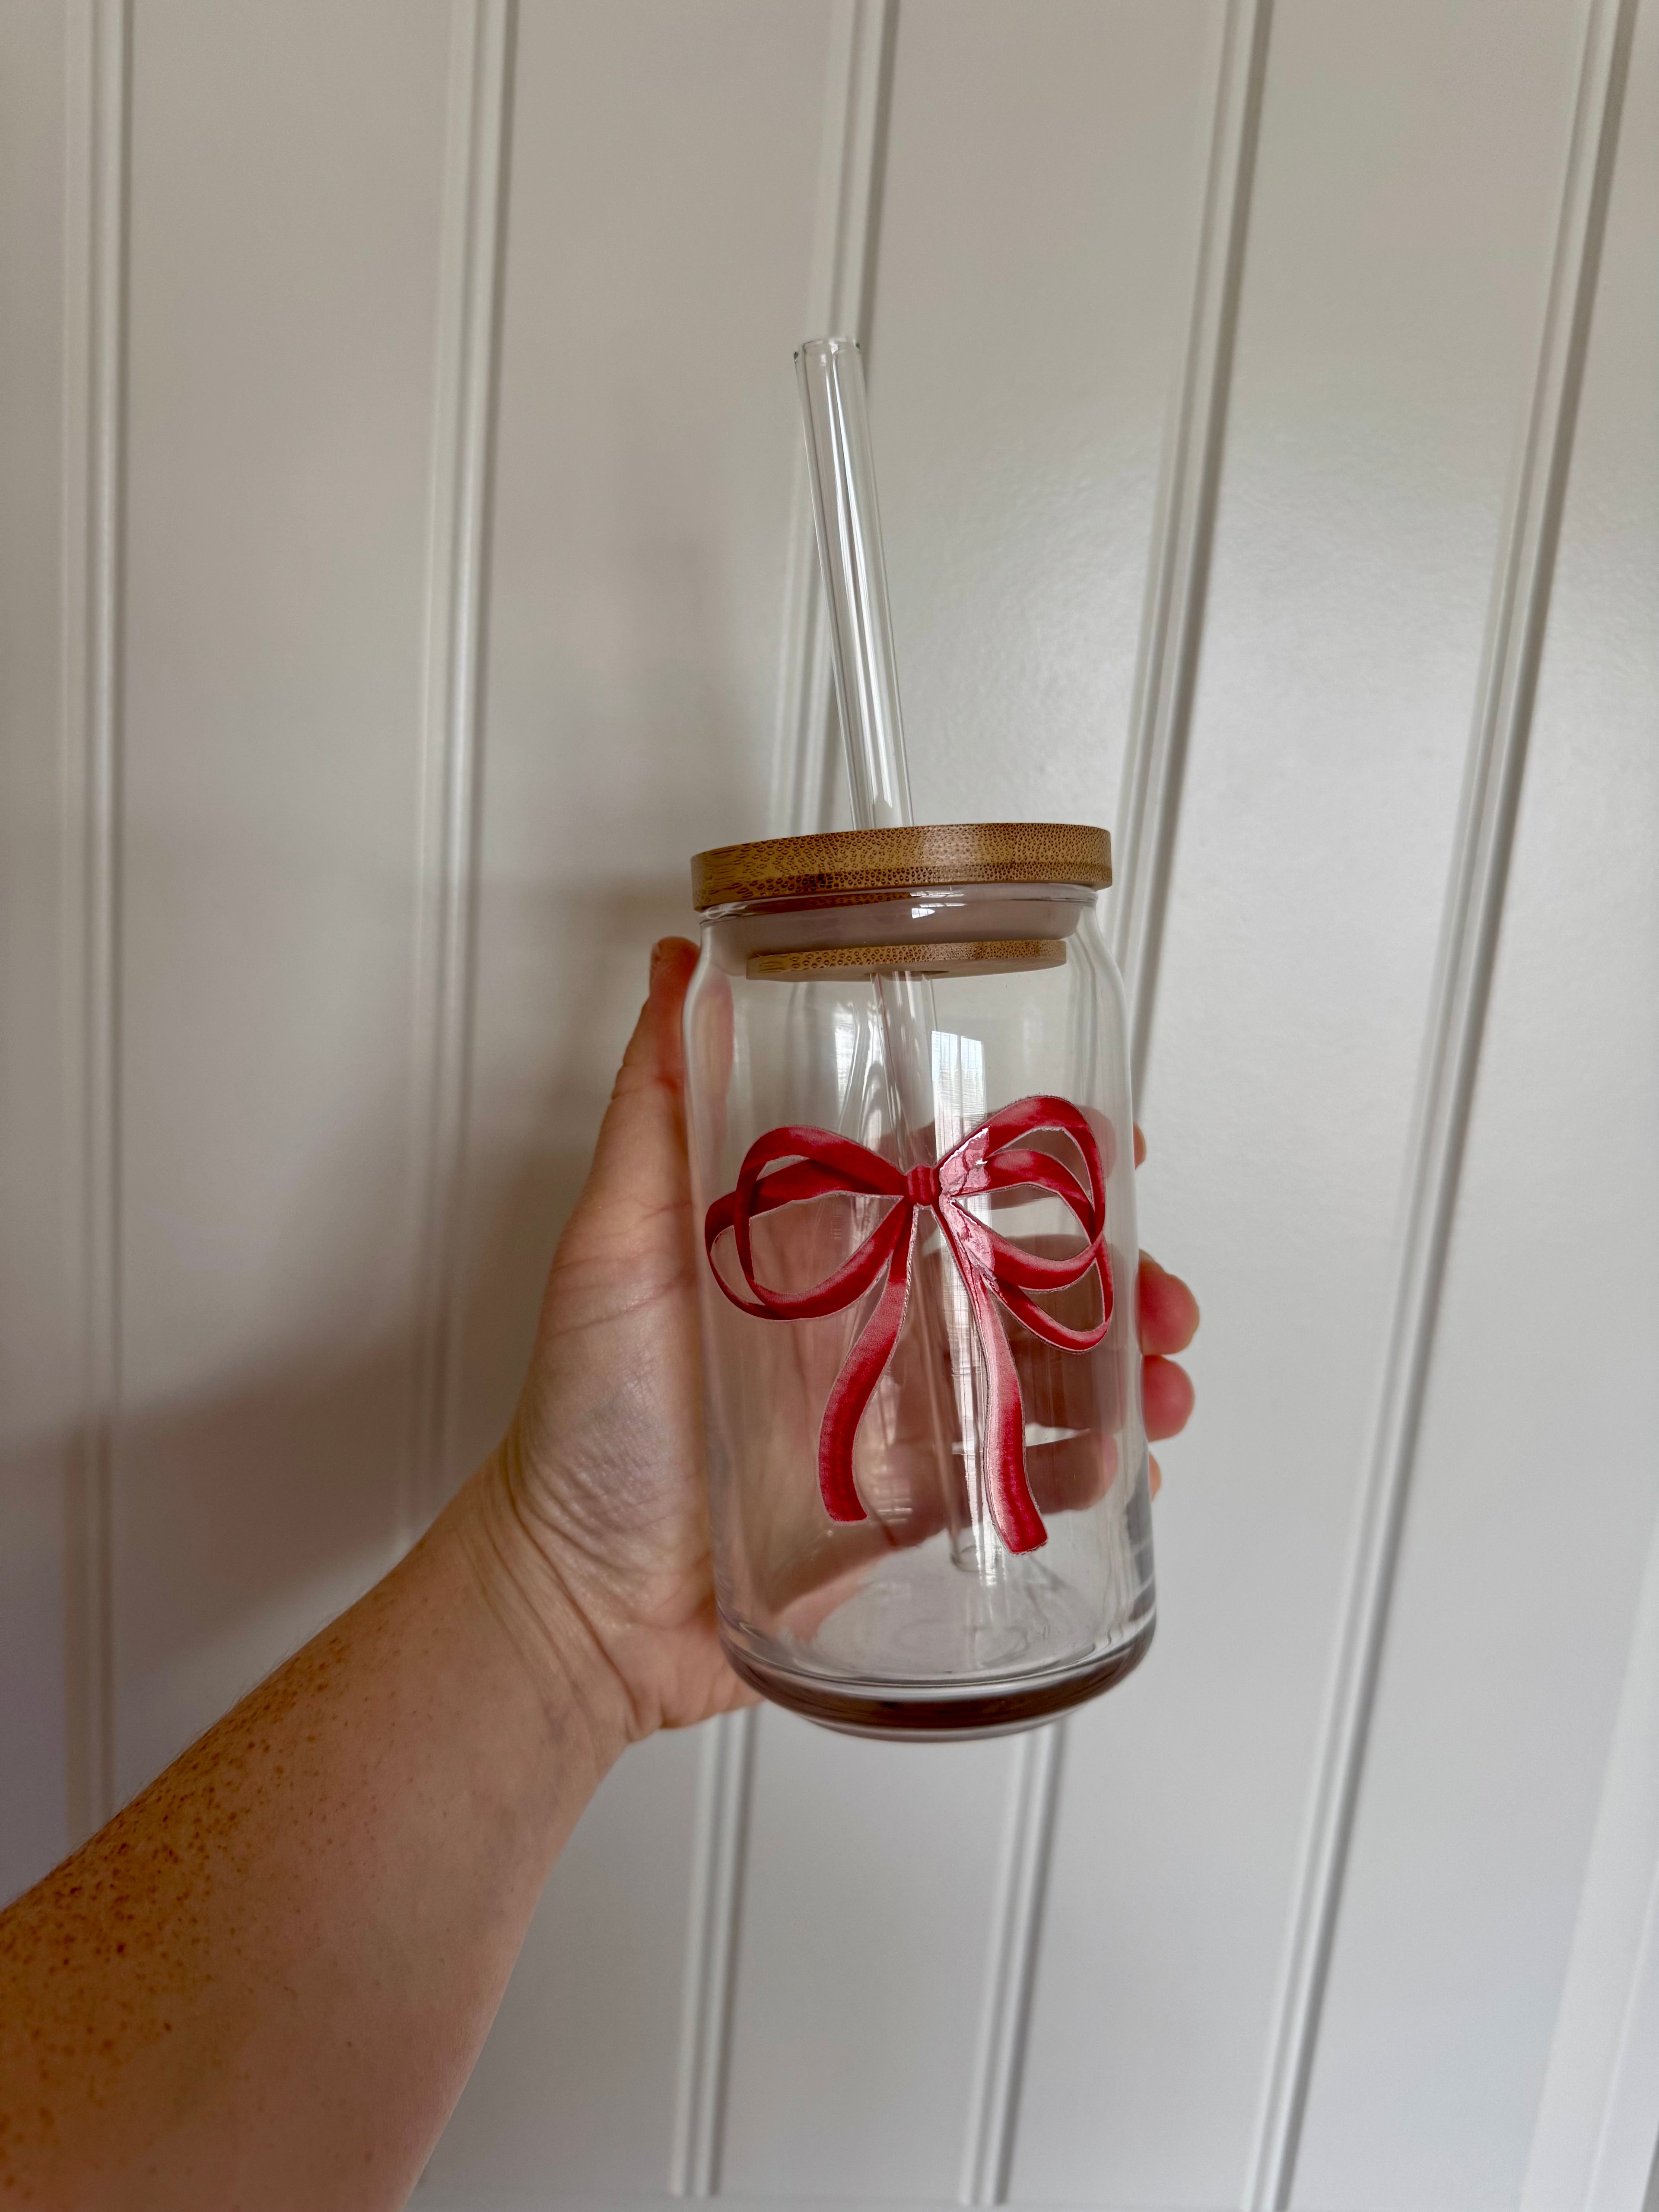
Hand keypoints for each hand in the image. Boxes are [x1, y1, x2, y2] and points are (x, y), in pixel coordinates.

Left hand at [459, 938, 1198, 1744]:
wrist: (578, 1601)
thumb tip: (678, 963)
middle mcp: (875, 1322)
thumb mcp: (614, 1243)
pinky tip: (1124, 1473)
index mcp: (826, 1248)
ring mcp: (901, 1420)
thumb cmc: (586, 1417)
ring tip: (1162, 1394)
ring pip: (1043, 1377)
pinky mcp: (914, 1513)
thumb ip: (652, 1107)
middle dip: (1114, 1280)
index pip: (953, 1175)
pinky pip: (1022, 1487)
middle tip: (1165, 1301)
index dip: (1042, 1156)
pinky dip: (1090, 1476)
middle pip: (1025, 1277)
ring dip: (1125, 1374)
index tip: (1116, 1147)